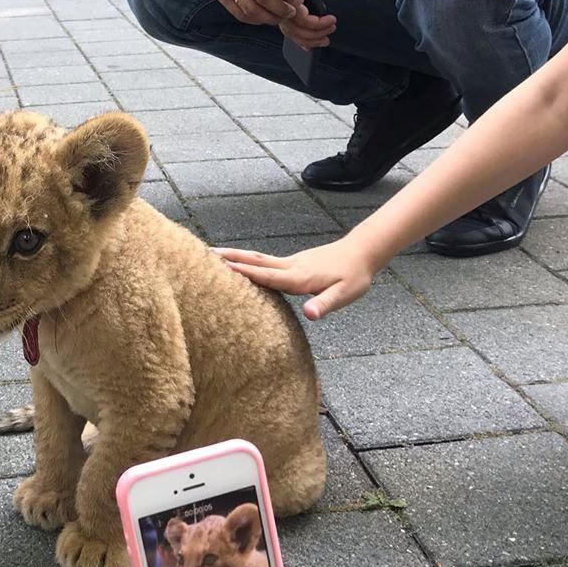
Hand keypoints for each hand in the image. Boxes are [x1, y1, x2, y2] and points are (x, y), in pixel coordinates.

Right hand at [215, 239, 376, 319]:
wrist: (363, 252)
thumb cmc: (354, 276)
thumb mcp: (344, 294)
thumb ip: (325, 304)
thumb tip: (310, 314)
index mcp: (299, 277)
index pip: (267, 275)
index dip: (244, 272)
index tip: (221, 267)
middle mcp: (291, 267)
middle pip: (255, 261)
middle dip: (230, 258)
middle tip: (204, 253)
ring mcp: (291, 263)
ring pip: (258, 259)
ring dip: (236, 257)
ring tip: (213, 255)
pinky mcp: (293, 263)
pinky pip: (264, 261)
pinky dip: (248, 260)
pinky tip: (241, 263)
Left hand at [277, 0, 335, 49]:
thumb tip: (306, 11)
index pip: (285, 25)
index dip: (300, 37)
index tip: (315, 43)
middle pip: (288, 30)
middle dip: (309, 39)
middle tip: (326, 40)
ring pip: (294, 27)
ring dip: (315, 31)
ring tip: (331, 26)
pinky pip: (300, 17)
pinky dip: (315, 22)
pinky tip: (327, 19)